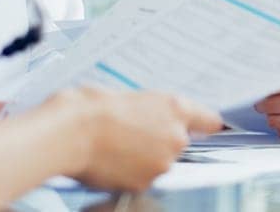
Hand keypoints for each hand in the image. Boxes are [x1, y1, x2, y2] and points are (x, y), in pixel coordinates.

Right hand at [54, 87, 222, 192]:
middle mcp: (176, 137)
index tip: (208, 128)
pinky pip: (142, 179)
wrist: (70, 132)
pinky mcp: (144, 184)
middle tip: (130, 134)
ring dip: (143, 158)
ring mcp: (162, 163)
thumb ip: (152, 110)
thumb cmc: (91, 108)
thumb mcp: (130, 96)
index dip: (205, 125)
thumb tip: (151, 119)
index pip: (209, 120)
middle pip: (178, 143)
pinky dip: (129, 173)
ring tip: (115, 147)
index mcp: (176, 108)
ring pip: (159, 162)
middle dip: (159, 141)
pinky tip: (110, 161)